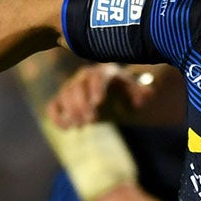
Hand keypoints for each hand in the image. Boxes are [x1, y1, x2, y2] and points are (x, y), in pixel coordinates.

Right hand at [49, 63, 173, 127]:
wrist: (111, 96)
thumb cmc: (124, 94)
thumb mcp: (135, 93)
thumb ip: (141, 93)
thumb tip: (146, 96)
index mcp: (103, 72)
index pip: (97, 77)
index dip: (96, 88)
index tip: (99, 103)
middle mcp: (84, 77)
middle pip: (78, 86)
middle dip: (83, 103)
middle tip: (91, 120)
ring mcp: (71, 88)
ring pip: (64, 95)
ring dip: (71, 111)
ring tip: (81, 126)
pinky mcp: (62, 101)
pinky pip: (53, 107)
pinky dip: (56, 117)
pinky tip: (66, 128)